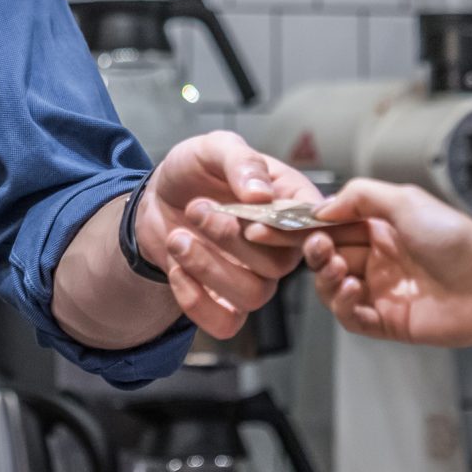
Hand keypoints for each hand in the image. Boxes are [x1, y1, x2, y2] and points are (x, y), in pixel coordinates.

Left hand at [137, 131, 341, 340]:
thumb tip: (260, 193)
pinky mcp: (226, 302)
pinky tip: (177, 268)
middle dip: (231, 240)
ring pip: (254, 296)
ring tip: (178, 238)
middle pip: (281, 265)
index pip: (314, 226)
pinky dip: (196, 301)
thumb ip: (240, 161)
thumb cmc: (195, 171)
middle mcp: (281, 246)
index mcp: (290, 203)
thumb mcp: (213, 148)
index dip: (287, 230)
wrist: (157, 199)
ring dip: (209, 268)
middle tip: (197, 209)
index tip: (250, 219)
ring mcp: (255, 277)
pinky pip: (225, 323)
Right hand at [298, 178, 471, 348]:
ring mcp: (383, 291)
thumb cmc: (457, 241)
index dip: (310, 227)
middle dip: (316, 252)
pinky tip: (354, 291)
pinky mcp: (388, 321)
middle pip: (328, 258)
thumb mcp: (406, 201)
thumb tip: (322, 207)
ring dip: (327, 280)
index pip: (333, 227)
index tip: (289, 225)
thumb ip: (360, 197)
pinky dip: (344, 306)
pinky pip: (351, 318)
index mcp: (382, 229)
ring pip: (333, 289)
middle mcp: (379, 260)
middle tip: (319, 247)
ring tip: (339, 271)